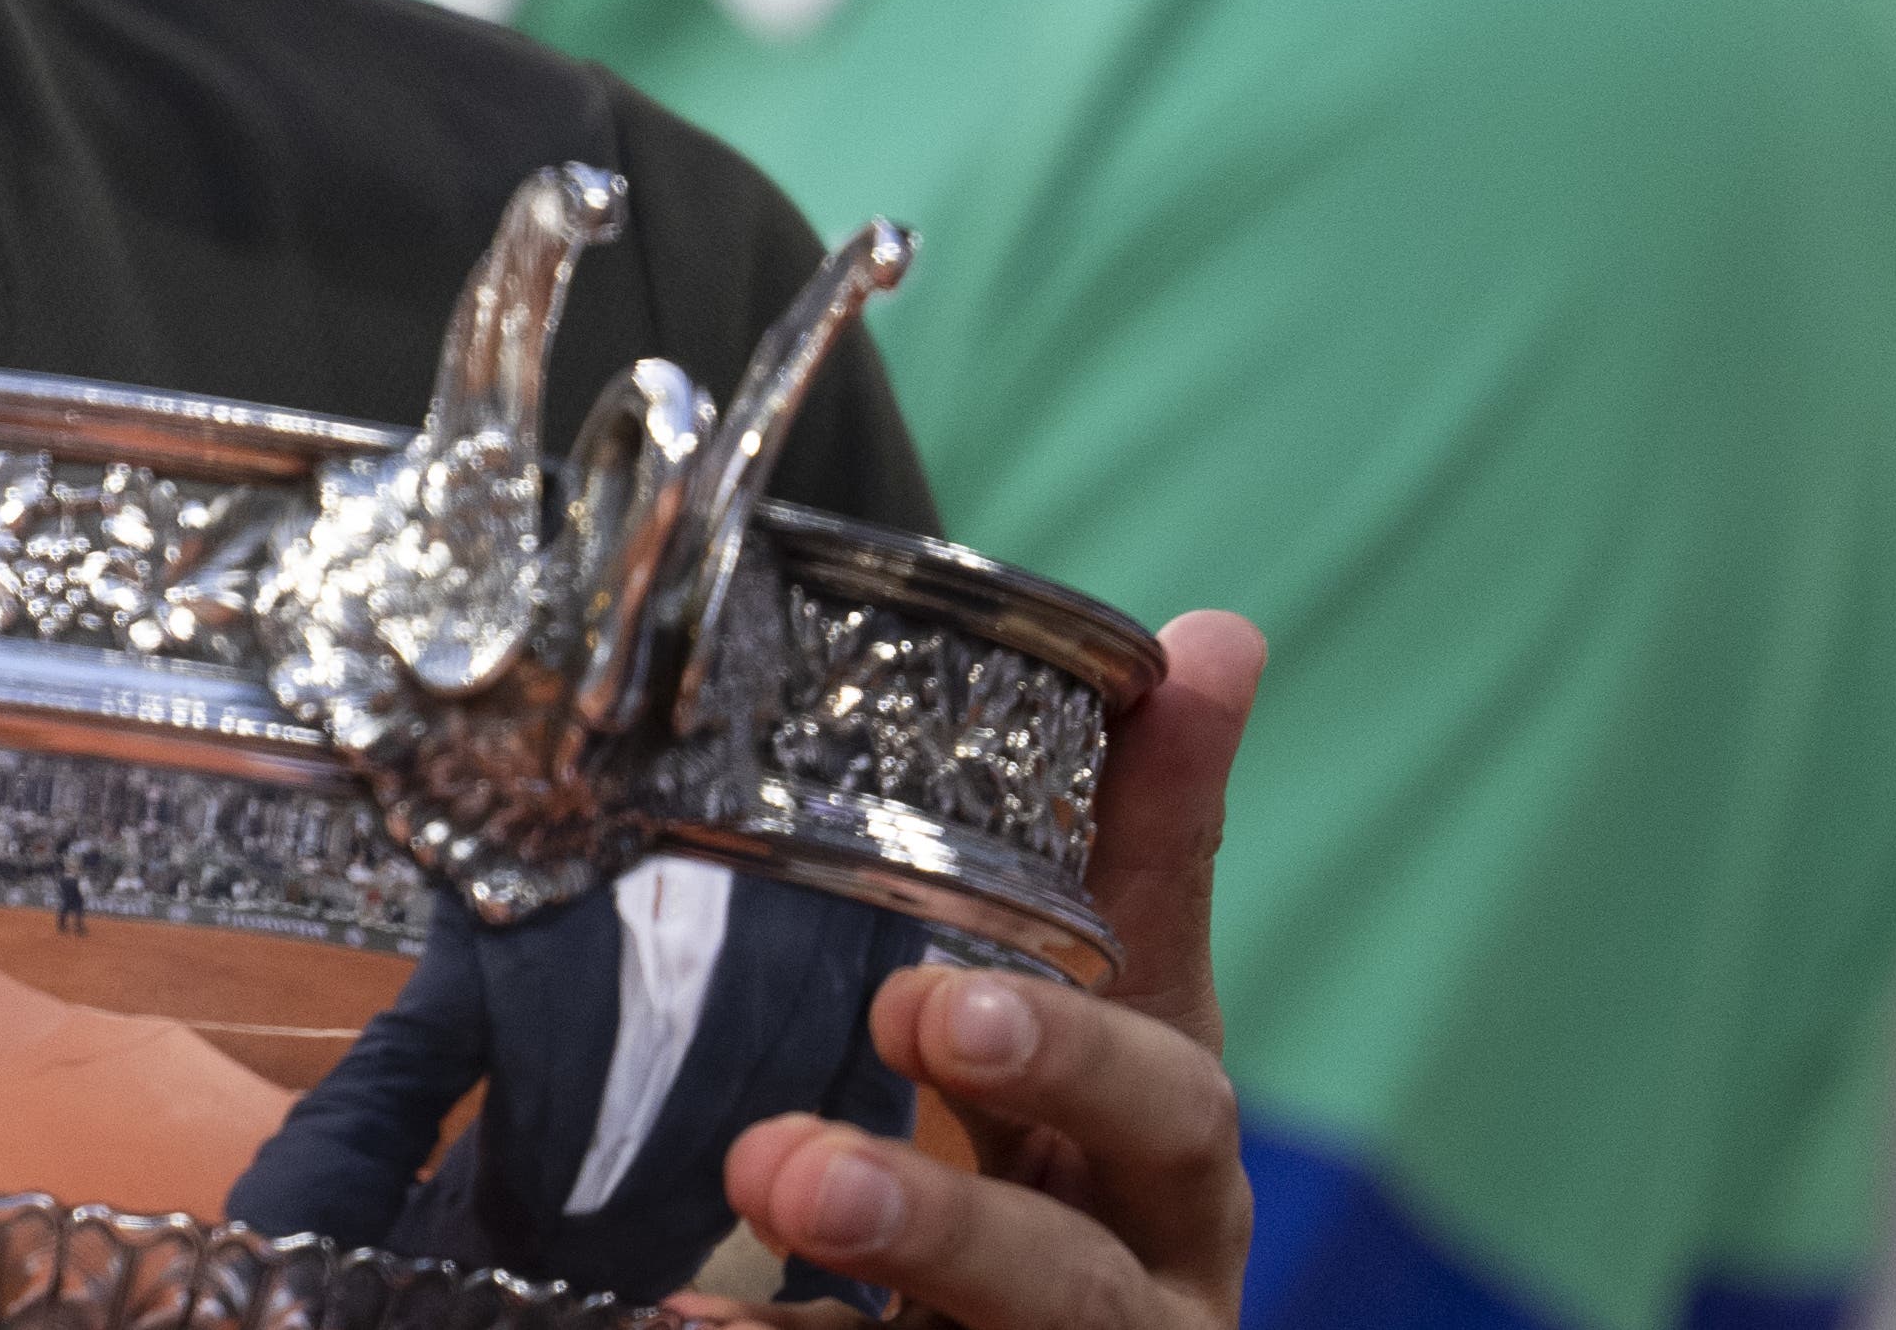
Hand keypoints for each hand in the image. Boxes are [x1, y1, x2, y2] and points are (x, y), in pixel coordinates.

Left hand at [671, 609, 1265, 1327]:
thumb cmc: (1072, 1157)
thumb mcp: (1108, 1008)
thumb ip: (1140, 846)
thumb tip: (1221, 635)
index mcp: (1169, 1173)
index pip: (1158, 1100)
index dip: (1062, 1055)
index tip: (920, 997)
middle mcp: (1139, 1299)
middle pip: (1073, 1284)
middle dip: (947, 1222)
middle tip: (788, 1159)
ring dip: (862, 1303)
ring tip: (734, 1234)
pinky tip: (674, 1322)